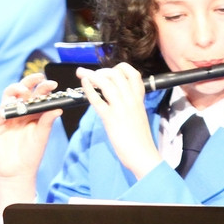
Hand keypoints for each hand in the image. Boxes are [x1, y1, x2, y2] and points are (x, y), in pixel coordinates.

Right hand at [0, 73, 61, 217]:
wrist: (18, 171)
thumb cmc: (32, 153)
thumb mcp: (42, 136)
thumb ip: (48, 121)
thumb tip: (59, 108)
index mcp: (33, 112)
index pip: (38, 94)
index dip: (44, 87)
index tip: (53, 83)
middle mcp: (20, 110)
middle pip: (22, 90)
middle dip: (29, 81)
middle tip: (38, 77)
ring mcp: (7, 116)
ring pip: (8, 96)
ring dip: (15, 90)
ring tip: (23, 91)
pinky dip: (4, 108)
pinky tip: (11, 106)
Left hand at [77, 63, 161, 180]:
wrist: (143, 155)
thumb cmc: (140, 139)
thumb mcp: (138, 115)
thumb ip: (129, 104)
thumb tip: (115, 97)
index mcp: (138, 99)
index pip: (133, 74)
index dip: (120, 68)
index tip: (109, 71)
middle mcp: (130, 100)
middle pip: (116, 74)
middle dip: (100, 70)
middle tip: (89, 74)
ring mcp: (121, 108)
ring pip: (106, 83)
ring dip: (90, 75)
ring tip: (80, 72)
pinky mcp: (110, 118)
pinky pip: (98, 99)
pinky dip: (89, 89)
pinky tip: (83, 83)